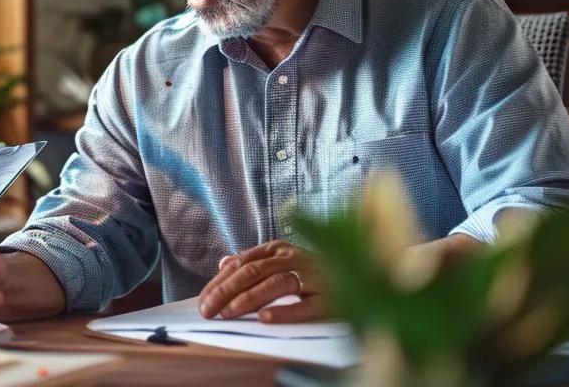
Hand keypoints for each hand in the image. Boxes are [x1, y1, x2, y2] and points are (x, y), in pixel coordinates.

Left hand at [198, 240, 324, 323]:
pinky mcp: (331, 297)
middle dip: (227, 290)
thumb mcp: (282, 261)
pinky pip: (307, 305)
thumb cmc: (315, 272)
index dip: (220, 281)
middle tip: (208, 309)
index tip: (203, 300)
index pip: (243, 263)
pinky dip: (286, 311)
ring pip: (277, 283)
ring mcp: (314, 276)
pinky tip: (266, 319)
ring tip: (229, 313)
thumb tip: (224, 262)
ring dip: (250, 298)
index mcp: (281, 248)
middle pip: (255, 271)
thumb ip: (254, 261)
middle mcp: (296, 258)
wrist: (365, 274)